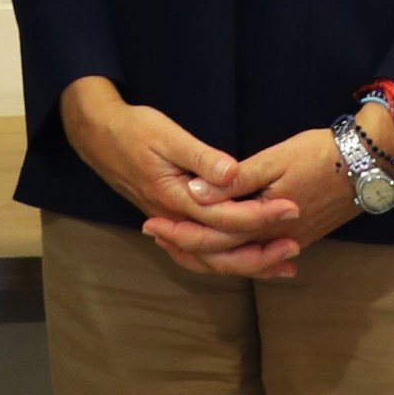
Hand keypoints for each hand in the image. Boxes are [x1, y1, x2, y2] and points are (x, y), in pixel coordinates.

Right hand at [59, 78, 300, 275]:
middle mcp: (171, 220)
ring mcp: (169, 226)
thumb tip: (234, 174)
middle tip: (295, 245)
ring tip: (284, 265)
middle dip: (261, 252)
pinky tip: (248, 263)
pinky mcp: (170, 224)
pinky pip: (199, 256)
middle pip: (220, 252)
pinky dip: (226, 263)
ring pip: (210, 261)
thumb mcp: (167, 134)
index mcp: (173, 198)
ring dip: (248, 265)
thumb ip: (201, 157)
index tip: (291, 207)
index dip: (260, 216)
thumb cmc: (134, 129)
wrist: (98, 135)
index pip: (224, 217)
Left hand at [174, 123, 383, 280]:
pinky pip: (258, 254)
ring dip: (207, 252)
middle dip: (185, 245)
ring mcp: (288, 242)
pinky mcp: (298, 237)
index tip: (150, 223)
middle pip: (221, 253)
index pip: (211, 237)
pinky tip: (222, 248)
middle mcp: (273, 240)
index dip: (178, 232)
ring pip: (238, 258)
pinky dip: (234, 253)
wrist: (368, 164)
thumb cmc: (320, 155)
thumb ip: (236, 180)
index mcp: (262, 222)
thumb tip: (195, 194)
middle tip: (154, 234)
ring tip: (178, 243)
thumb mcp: (275, 159)